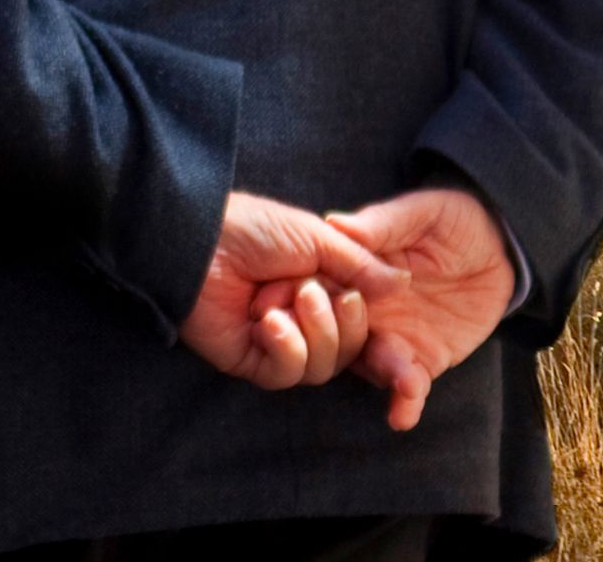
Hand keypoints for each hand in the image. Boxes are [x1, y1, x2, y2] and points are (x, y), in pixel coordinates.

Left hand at [176, 192, 402, 392]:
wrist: (200, 237)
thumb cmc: (253, 228)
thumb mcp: (316, 238)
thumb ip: (359, 264)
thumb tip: (402, 284)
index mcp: (319, 290)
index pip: (359, 324)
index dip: (364, 320)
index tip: (358, 297)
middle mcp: (301, 320)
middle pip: (347, 351)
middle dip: (341, 326)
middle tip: (316, 293)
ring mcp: (276, 343)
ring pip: (321, 368)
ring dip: (314, 334)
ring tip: (291, 301)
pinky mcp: (250, 360)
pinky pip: (286, 374)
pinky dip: (286, 350)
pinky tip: (269, 324)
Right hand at [323, 183, 517, 431]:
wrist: (498, 247)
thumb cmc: (452, 219)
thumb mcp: (421, 212)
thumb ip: (382, 222)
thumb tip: (336, 223)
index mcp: (354, 270)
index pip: (320, 288)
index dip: (306, 301)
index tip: (298, 309)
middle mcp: (365, 309)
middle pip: (339, 333)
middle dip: (339, 346)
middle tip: (351, 348)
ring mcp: (393, 337)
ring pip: (371, 362)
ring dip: (383, 373)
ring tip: (404, 381)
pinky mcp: (423, 360)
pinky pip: (407, 386)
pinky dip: (404, 403)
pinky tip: (403, 415)